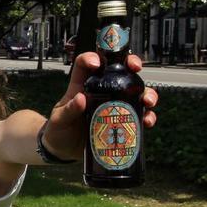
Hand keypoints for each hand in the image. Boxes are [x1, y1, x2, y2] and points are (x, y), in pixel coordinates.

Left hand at [43, 52, 159, 160]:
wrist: (64, 150)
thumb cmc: (59, 130)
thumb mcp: (59, 120)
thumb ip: (68, 110)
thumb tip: (81, 99)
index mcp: (82, 86)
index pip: (86, 64)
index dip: (93, 57)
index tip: (97, 62)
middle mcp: (101, 91)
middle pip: (120, 71)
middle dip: (132, 64)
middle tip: (135, 68)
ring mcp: (114, 105)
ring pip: (136, 92)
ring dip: (147, 93)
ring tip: (147, 101)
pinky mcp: (122, 120)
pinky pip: (139, 115)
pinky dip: (147, 116)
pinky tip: (147, 121)